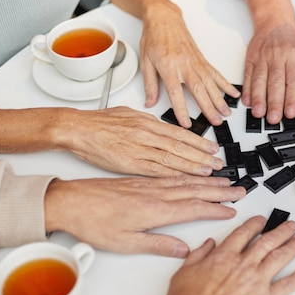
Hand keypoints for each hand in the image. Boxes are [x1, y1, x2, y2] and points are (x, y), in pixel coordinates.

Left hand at [44, 175, 245, 256]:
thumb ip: (158, 245)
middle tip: (241, 189)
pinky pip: (173, 176)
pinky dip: (190, 175)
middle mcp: (155, 194)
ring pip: (187, 181)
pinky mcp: (141, 181)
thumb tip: (184, 251)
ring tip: (226, 180)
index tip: (232, 210)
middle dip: (220, 190)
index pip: (194, 208)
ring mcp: (149, 185)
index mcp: (155, 210)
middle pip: (196, 190)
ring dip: (209, 180)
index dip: (216, 209)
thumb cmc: (93, 222)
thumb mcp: (126, 243)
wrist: (69, 201)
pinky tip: (195, 175)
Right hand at [59, 107, 224, 176]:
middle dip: (202, 156)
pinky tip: (185, 180)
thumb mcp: (128, 114)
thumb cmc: (97, 124)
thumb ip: (148, 123)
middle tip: (219, 163)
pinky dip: (173, 175)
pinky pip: (156, 171)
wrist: (75, 129)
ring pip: (172, 158)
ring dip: (193, 166)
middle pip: (181, 146)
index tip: (213, 148)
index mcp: (147, 123)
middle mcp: (146, 135)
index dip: (199, 142)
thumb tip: (162, 128)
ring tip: (210, 171)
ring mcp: (139, 150)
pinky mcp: (130, 163)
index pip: (180, 134)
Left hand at [139, 2, 239, 125]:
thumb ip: (149, 85)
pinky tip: (233, 94)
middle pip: (199, 90)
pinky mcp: (202, 60)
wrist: (164, 18)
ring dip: (220, 99)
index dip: (182, 110)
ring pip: (211, 83)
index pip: (176, 93)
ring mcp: (196, 62)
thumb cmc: (154, 37)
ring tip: (226, 112)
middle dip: (209, 108)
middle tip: (216, 121)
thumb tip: (149, 103)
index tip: (186, 123)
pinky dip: (226, 85)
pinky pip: (216, 74)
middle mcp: (185, 65)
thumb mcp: (145, 62)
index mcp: (168, 67)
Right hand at [162, 216, 294, 294]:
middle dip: (281, 231)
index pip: (244, 233)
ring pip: (280, 258)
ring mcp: (256, 281)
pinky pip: (286, 286)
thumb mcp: (184, 272)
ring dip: (293, 247)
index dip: (255, 224)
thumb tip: (208, 244)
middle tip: (291, 226)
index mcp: (224, 257)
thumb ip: (198, 255)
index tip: (261, 220)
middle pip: (267, 241)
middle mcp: (243, 265)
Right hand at [243, 22, 294, 123]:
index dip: (291, 98)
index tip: (290, 112)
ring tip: (259, 113)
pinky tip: (247, 101)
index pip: (293, 80)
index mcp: (294, 56)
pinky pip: (248, 75)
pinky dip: (247, 89)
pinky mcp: (251, 59)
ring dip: (258, 98)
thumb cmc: (292, 40)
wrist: (274, 21)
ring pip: (260, 80)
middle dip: (274, 102)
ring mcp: (262, 58)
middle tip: (274, 118)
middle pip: (275, 83)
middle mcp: (277, 56)